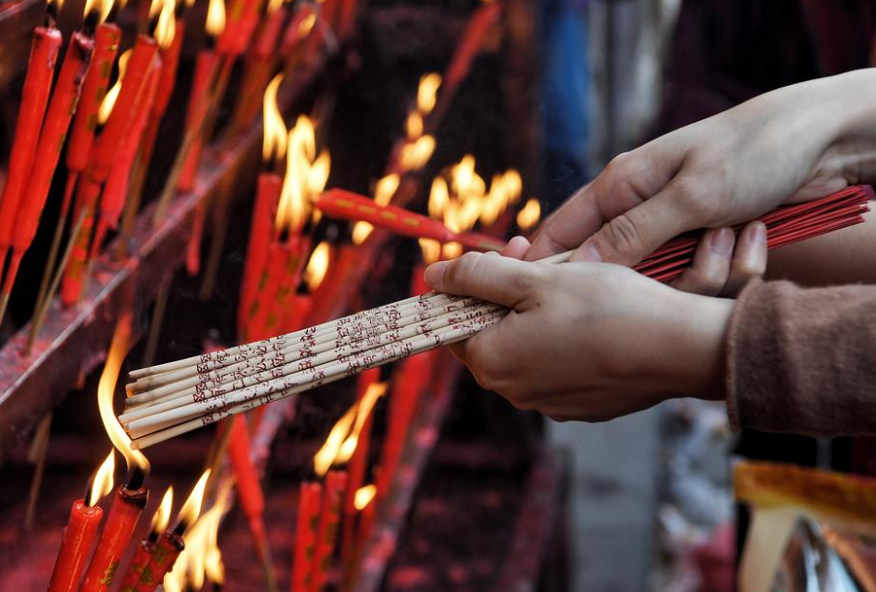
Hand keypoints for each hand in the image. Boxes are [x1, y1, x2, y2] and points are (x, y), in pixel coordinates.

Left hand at [424, 251, 734, 421]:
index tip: (504, 259)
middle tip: (539, 261)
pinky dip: (565, 340)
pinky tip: (594, 318)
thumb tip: (433, 274)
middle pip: (491, 334)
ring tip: (571, 285)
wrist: (680, 348)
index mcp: (492, 362)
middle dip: (507, 294)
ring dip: (537, 315)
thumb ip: (477, 276)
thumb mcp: (534, 279)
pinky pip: (558, 366)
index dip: (472, 287)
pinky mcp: (583, 406)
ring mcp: (550, 403)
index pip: (454, 324)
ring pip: (527, 349)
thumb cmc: (607, 308)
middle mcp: (515, 392)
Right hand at [526, 70, 875, 266]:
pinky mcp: (704, 246)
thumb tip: (575, 268)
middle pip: (615, 270)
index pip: (561, 233)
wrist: (822, 140)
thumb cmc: (752, 152)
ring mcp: (672, 231)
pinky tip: (757, 234)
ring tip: (735, 234)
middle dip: (654, 279)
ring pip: (666, 282)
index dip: (546, 268)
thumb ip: (631, 234)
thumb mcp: (689, 195)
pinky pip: (704, 280)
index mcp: (619, 187)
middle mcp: (639, 211)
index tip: (545, 301)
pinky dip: (735, 266)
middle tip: (694, 256)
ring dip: (707, 270)